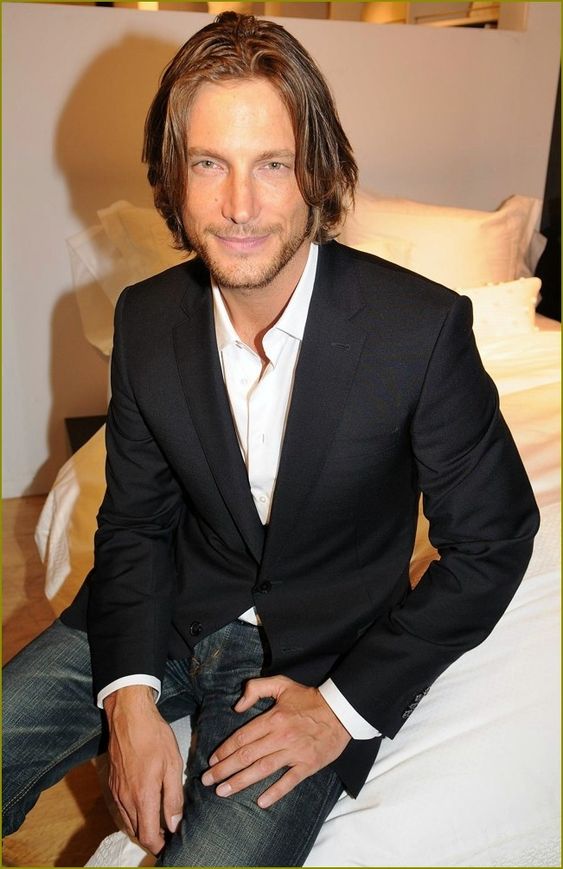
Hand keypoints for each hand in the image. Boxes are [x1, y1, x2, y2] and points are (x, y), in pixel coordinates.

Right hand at [104, 686, 183, 853]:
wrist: (129, 716)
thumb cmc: (154, 737)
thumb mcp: (172, 765)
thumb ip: (173, 798)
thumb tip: (175, 824)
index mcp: (143, 797)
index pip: (148, 836)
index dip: (160, 846)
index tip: (172, 844)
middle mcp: (126, 799)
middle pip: (137, 832)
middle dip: (152, 837)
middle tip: (169, 833)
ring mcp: (116, 792)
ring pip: (128, 821)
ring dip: (142, 826)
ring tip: (159, 821)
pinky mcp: (112, 783)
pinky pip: (121, 808)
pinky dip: (132, 814)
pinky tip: (144, 805)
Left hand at [201, 675, 350, 807]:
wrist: (341, 710)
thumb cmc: (309, 698)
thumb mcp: (282, 683)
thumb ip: (256, 688)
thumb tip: (237, 706)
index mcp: (273, 718)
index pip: (242, 737)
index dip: (225, 750)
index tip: (212, 761)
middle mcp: (281, 736)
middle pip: (247, 755)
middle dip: (224, 770)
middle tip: (207, 781)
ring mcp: (295, 752)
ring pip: (262, 770)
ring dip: (240, 782)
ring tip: (222, 792)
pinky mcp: (308, 765)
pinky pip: (289, 782)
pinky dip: (275, 792)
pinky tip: (261, 802)